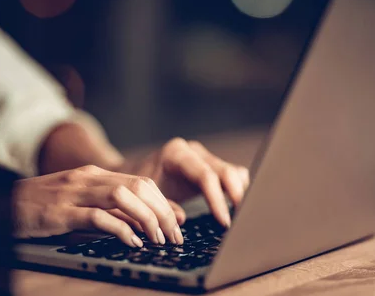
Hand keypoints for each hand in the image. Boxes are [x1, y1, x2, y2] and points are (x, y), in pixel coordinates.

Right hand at [13, 165, 185, 246]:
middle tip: (176, 236)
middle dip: (163, 212)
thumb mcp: (80, 204)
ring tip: (159, 240)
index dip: (165, 202)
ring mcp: (74, 193)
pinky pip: (97, 216)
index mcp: (95, 175)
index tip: (180, 222)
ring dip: (147, 219)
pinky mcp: (60, 211)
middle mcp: (88, 179)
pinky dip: (119, 229)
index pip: (141, 182)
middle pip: (139, 186)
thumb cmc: (44, 208)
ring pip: (123, 197)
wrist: (1, 205)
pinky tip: (132, 242)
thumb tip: (144, 225)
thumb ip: (109, 210)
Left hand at [119, 138, 249, 226]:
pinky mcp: (211, 166)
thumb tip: (181, 220)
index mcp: (176, 154)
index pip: (205, 175)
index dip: (217, 199)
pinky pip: (233, 175)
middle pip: (225, 172)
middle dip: (236, 197)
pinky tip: (236, 209)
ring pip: (234, 172)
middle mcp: (194, 151)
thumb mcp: (145, 197)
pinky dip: (237, 190)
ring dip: (239, 194)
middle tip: (240, 222)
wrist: (133, 175)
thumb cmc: (137, 187)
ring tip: (241, 218)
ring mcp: (204, 157)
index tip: (224, 222)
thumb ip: (162, 207)